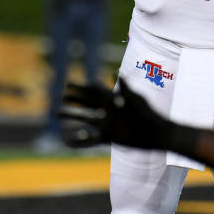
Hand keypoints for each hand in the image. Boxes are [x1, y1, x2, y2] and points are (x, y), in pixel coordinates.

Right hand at [58, 80, 172, 148]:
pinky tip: (66, 139)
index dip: (81, 87)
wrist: (156, 134)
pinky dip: (79, 140)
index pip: (94, 91)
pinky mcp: (109, 137)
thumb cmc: (148, 114)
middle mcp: (109, 110)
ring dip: (72, 116)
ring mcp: (108, 124)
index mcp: (114, 99)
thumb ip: (125, 87)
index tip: (67, 84)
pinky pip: (90, 140)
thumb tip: (116, 72)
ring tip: (57, 113)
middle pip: (88, 103)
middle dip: (74, 99)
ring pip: (86, 119)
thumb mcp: (136, 99)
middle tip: (60, 97)